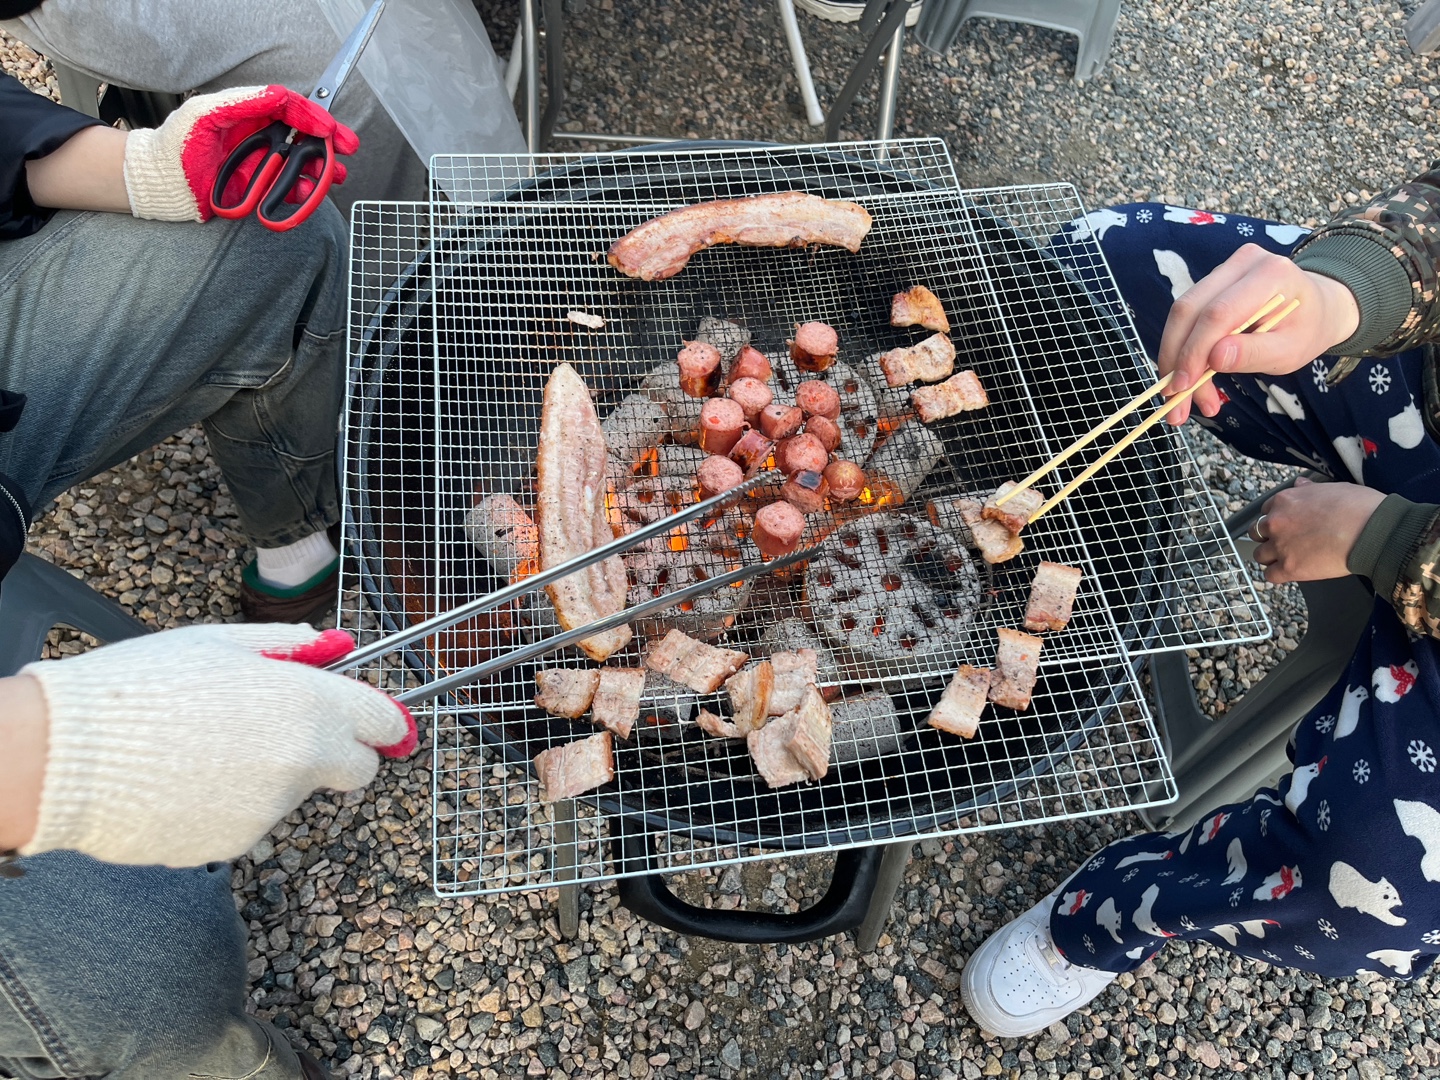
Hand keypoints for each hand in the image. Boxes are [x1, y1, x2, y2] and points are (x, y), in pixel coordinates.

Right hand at [16, 624, 413, 866]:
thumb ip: (288, 647)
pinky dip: (231, 804)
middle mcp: (302, 761)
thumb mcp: (219, 643)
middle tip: (287, 732)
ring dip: (271, 775)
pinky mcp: (235, 845)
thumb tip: (332, 647)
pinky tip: (185, 779)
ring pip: (295, 793)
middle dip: (339, 754)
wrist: (63, 757)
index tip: (383, 724)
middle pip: (357, 769)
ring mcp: (271, 810)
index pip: (383, 722)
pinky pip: (250, 820)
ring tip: (204, 747)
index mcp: (308, 704)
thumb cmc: (139, 689)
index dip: (384, 721)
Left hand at [122, 85, 359, 222]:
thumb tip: (279, 95)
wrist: (163, 183)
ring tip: (335, 175)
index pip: (291, 109)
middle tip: (349, 148)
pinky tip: (310, 192)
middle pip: (305, 136)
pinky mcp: (262, 190)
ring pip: (304, 164)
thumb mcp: (205, 113)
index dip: (313, 115)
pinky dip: (304, 193)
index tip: (329, 127)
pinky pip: (291, 191)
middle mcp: (262, 138)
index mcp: (251, 115)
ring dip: (323, 169)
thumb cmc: (176, 145)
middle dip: (330, 142)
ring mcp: (264, 164)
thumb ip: (243, 102)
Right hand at [1157, 244, 1360, 423]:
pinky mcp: (1212, 281)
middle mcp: (1243, 262)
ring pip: (1181, 313)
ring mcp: (1224, 268)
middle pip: (1189, 308)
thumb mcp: (1291, 351)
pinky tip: (1187, 375)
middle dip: (1175, 357)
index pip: (1218, 313)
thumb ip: (1255, 354)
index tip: (1183, 388)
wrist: (1319, 307)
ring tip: (1181, 396)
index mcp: (1270, 274)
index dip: (1194, 352)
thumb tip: (1214, 359)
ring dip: (1174, 357)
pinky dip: (1181, 349)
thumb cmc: (1308, 329)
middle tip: (1173, 398)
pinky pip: (1186, 315)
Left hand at [1250, 476, 1384, 582]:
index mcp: (1285, 500)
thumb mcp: (1331, 487)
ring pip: (1260, 555)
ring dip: (1271, 557)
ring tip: (1288, 558)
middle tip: (1285, 542)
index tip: (1286, 525)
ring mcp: (1281, 545)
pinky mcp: (1289, 568)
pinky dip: (1278, 575)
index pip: (1266, 511)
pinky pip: (1270, 575)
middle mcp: (1276, 522)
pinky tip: (1290, 572)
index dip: (1276, 518)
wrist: (1373, 531)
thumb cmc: (1359, 507)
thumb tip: (1300, 485)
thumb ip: (1309, 489)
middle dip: (1269, 537)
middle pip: (1257, 533)